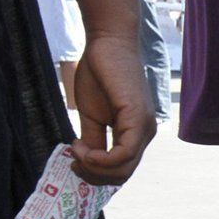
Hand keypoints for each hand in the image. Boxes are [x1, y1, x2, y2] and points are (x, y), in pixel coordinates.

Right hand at [70, 34, 156, 184]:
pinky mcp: (138, 118)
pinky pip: (125, 153)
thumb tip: (86, 163)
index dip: (96, 173)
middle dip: (94, 175)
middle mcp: (145, 133)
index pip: (121, 169)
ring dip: (95, 167)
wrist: (107, 43)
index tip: (74, 160)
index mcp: (135, 133)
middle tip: (73, 162)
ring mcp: (145, 127)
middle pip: (123, 174)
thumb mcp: (92, 116)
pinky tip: (83, 148)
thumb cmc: (99, 74)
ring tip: (76, 151)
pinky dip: (102, 159)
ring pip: (124, 168)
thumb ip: (93, 140)